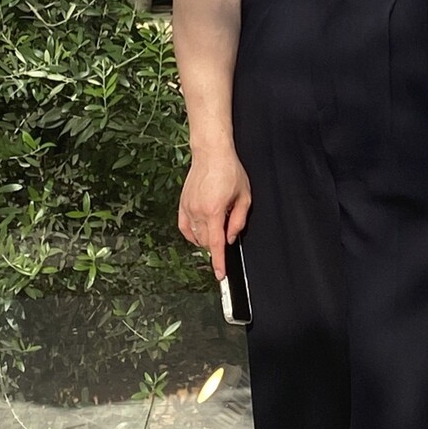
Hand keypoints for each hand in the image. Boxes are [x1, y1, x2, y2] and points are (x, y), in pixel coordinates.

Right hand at [178, 149, 250, 280]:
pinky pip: (185, 228)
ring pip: (196, 237)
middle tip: (228, 229)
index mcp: (215, 211)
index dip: (219, 262)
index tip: (220, 274)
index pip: (217, 244)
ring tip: (218, 224)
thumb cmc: (230, 171)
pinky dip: (192, 235)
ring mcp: (188, 208)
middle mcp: (198, 211)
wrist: (211, 153)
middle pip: (207, 242)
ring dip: (207, 239)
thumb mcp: (244, 196)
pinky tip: (200, 232)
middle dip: (218, 245)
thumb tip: (231, 238)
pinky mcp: (182, 204)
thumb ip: (239, 221)